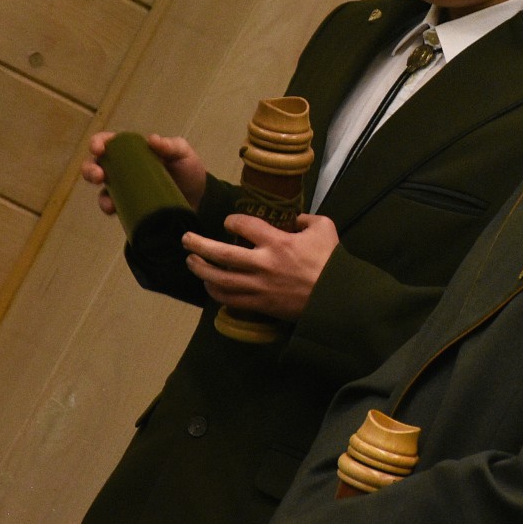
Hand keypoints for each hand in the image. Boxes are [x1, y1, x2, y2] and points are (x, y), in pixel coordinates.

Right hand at [79, 132, 208, 215]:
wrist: (199, 200)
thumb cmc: (188, 171)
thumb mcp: (183, 153)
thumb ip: (171, 146)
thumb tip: (152, 140)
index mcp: (133, 150)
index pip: (109, 142)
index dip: (98, 142)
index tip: (99, 148)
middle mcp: (124, 169)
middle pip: (97, 166)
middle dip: (90, 169)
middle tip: (99, 176)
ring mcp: (125, 190)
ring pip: (102, 191)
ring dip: (100, 196)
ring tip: (109, 203)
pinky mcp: (129, 208)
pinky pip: (115, 210)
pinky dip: (112, 211)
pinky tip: (116, 212)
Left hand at [183, 214, 338, 320]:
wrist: (336, 298)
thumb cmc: (331, 262)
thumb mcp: (324, 229)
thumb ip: (306, 219)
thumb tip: (294, 219)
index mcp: (278, 242)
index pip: (243, 225)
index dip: (231, 221)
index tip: (229, 222)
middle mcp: (263, 263)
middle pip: (221, 254)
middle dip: (199, 244)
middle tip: (186, 239)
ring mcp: (258, 286)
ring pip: (219, 279)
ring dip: (200, 269)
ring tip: (190, 261)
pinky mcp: (259, 304)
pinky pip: (229, 299)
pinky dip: (214, 291)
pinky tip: (208, 284)